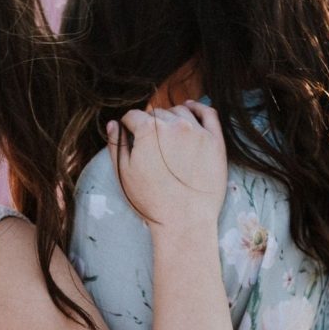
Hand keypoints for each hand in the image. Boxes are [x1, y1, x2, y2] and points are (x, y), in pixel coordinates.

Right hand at [107, 100, 226, 233]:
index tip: (129, 133)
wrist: (185, 222)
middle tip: (150, 141)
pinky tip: (190, 109)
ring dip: (171, 117)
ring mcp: (197, 131)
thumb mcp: (124, 174)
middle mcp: (174, 125)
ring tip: (168, 130)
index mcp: (148, 130)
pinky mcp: (215, 141)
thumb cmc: (151, 201)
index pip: (133, 116)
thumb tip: (113, 125)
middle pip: (156, 113)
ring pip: (180, 111)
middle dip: (149, 123)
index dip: (128, 125)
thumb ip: (116, 145)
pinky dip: (198, 108)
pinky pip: (208, 113)